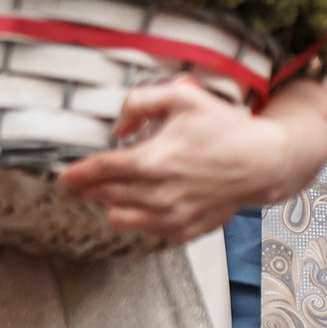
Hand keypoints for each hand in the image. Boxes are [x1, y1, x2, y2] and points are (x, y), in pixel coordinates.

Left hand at [58, 77, 319, 241]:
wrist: (265, 163)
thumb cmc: (226, 128)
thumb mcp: (182, 97)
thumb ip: (139, 101)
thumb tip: (117, 127)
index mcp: (152, 160)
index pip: (97, 173)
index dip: (72, 177)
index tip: (61, 180)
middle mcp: (158, 193)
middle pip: (104, 196)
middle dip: (88, 189)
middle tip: (83, 184)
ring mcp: (173, 216)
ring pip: (120, 218)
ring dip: (112, 204)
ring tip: (117, 192)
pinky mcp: (186, 230)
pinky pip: (148, 230)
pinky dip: (142, 217)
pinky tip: (150, 201)